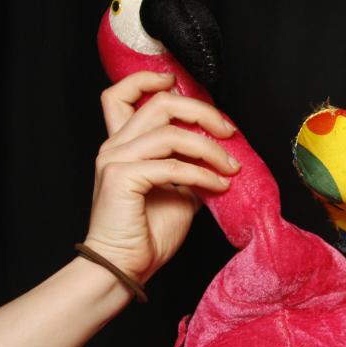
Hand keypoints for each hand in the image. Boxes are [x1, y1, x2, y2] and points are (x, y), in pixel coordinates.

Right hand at [83, 71, 239, 283]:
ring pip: (170, 132)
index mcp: (122, 144)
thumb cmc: (148, 233)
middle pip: (159, 104)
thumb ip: (190, 167)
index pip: (121, 94)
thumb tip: (220, 156)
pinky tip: (220, 185)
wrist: (125, 266)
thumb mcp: (178, 192)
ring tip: (231, 168)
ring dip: (210, 148)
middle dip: (201, 111)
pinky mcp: (122, 178)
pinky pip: (173, 166)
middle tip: (229, 131)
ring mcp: (115, 160)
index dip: (149, 80)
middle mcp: (114, 146)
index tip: (180, 82)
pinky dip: (203, 175)